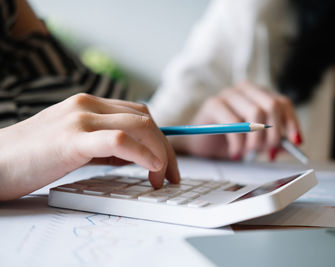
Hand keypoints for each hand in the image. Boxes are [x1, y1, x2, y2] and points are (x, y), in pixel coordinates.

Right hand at [0, 93, 179, 200]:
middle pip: (145, 118)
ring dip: (159, 153)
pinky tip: (152, 166)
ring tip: (161, 177)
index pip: (139, 113)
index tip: (168, 163)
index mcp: (89, 105)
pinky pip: (119, 139)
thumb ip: (105, 145)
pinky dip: (142, 153)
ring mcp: (80, 119)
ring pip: (139, 125)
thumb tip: (137, 156)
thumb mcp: (76, 144)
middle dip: (166, 147)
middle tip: (171, 174)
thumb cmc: (33, 157)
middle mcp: (87, 105)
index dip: (160, 138)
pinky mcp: (72, 139)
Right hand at [173, 81, 301, 159]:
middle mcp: (245, 89)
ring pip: (255, 113)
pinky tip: (235, 152)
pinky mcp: (213, 104)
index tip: (296, 142)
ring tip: (248, 153)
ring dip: (255, 140)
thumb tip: (295, 143)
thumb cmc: (229, 140)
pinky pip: (234, 123)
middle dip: (273, 134)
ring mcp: (228, 94)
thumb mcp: (257, 141)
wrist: (201, 145)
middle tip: (267, 151)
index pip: (282, 103)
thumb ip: (275, 141)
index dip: (291, 123)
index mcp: (258, 93)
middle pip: (271, 106)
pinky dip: (239, 143)